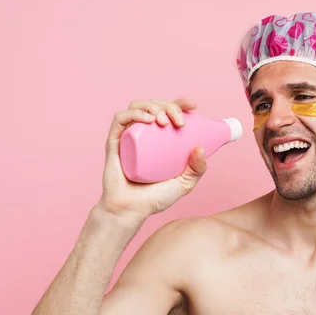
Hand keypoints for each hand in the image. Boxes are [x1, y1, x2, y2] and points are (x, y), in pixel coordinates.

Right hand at [97, 98, 206, 221]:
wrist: (131, 210)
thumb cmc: (155, 198)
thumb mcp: (184, 183)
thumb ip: (197, 169)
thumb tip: (201, 147)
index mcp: (159, 138)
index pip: (169, 111)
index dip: (180, 103)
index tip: (193, 106)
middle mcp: (144, 133)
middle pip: (156, 106)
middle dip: (170, 106)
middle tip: (180, 122)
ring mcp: (128, 136)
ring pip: (138, 107)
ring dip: (153, 107)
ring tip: (163, 122)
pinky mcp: (114, 141)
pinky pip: (120, 119)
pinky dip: (134, 114)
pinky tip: (147, 120)